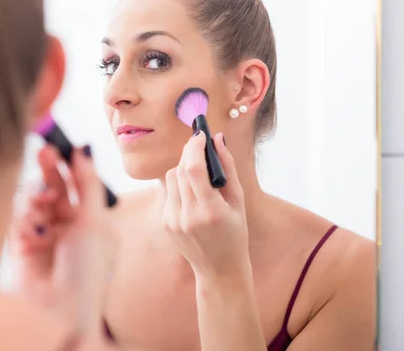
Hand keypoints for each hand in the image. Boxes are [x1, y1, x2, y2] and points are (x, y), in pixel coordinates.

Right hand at [8, 145, 112, 338]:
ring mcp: (43, 235)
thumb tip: (84, 151)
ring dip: (36, 201)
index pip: (75, 185)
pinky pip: (18, 221)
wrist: (61, 309)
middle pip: (52, 187)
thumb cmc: (87, 269)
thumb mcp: (95, 221)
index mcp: (87, 220)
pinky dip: (24, 224)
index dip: (67, 165)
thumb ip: (88, 184)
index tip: (60, 148)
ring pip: (32, 201)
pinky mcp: (22, 246)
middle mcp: (65, 225)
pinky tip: (31, 238)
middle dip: (47, 171)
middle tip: (43, 152)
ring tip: (41, 211)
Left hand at [162, 132, 249, 279]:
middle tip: (199, 144)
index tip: (200, 134)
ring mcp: (173, 221)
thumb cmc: (235, 233)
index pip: (194, 169)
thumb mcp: (238, 202)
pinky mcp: (165, 223)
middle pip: (180, 170)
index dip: (195, 147)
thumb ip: (228, 168)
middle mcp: (188, 216)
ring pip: (171, 178)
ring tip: (199, 171)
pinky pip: (168, 191)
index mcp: (210, 211)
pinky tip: (192, 189)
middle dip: (189, 152)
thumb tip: (218, 139)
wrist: (219, 270)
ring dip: (183, 167)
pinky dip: (179, 183)